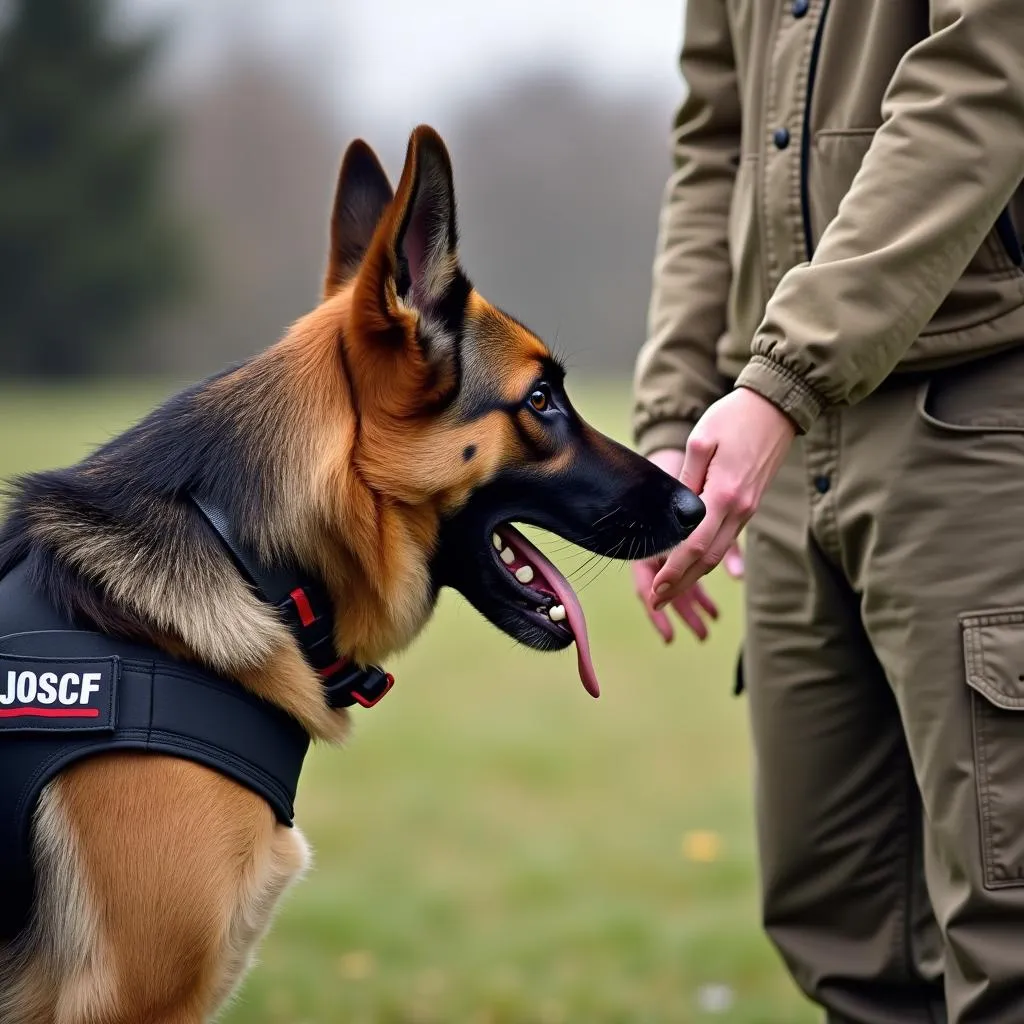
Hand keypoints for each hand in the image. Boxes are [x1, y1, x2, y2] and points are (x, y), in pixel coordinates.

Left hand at [651, 388, 794, 609]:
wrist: (776, 407)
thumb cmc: (734, 417)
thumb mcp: (701, 441)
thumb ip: (686, 479)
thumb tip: (674, 513)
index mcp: (723, 494)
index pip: (694, 545)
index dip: (673, 570)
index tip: (654, 589)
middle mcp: (739, 509)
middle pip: (707, 560)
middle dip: (680, 584)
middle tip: (656, 602)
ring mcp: (747, 510)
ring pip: (718, 554)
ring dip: (693, 576)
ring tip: (669, 592)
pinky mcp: (749, 505)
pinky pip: (726, 540)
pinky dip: (706, 558)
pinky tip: (691, 566)